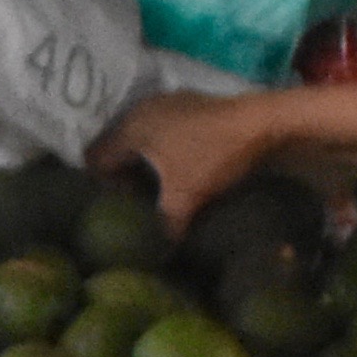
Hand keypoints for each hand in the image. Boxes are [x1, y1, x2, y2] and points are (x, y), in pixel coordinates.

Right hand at [90, 89, 287, 233]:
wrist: (260, 123)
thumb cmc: (213, 156)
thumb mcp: (186, 198)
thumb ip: (165, 225)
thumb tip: (159, 254)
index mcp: (131, 128)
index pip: (96, 158)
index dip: (104, 186)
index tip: (123, 205)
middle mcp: (140, 109)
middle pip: (115, 145)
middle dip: (122, 174)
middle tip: (138, 200)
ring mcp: (164, 102)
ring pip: (138, 136)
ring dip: (143, 160)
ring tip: (159, 187)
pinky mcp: (186, 103)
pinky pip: (159, 129)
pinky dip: (161, 147)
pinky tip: (180, 166)